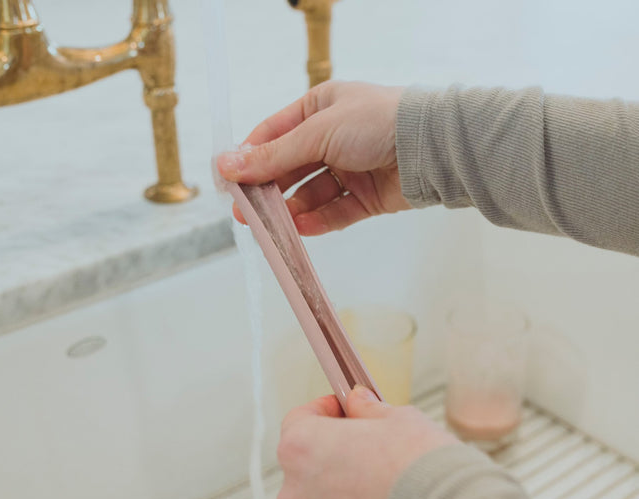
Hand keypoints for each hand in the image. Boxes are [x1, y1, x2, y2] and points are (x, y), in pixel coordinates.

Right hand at [217, 81, 409, 235]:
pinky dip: (317, 221)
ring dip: (290, 210)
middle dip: (267, 190)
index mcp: (319, 109)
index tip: (228, 182)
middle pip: (289, 169)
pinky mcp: (365, 197)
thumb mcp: (316, 133)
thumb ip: (273, 155)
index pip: (273, 135)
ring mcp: (349, 169)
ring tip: (272, 226)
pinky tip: (298, 230)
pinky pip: (334, 212)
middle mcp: (332, 138)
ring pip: (310, 194)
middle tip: (244, 213)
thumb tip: (227, 165)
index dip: (250, 158)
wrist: (430, 145)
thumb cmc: (376, 122)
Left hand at [277, 386, 458, 498]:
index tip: (344, 413)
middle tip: (371, 460)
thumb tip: (358, 403)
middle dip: (332, 465)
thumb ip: (369, 411)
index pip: (298, 422)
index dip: (323, 414)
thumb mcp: (402, 420)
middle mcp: (296, 495)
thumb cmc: (429, 471)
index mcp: (303, 449)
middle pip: (303, 474)